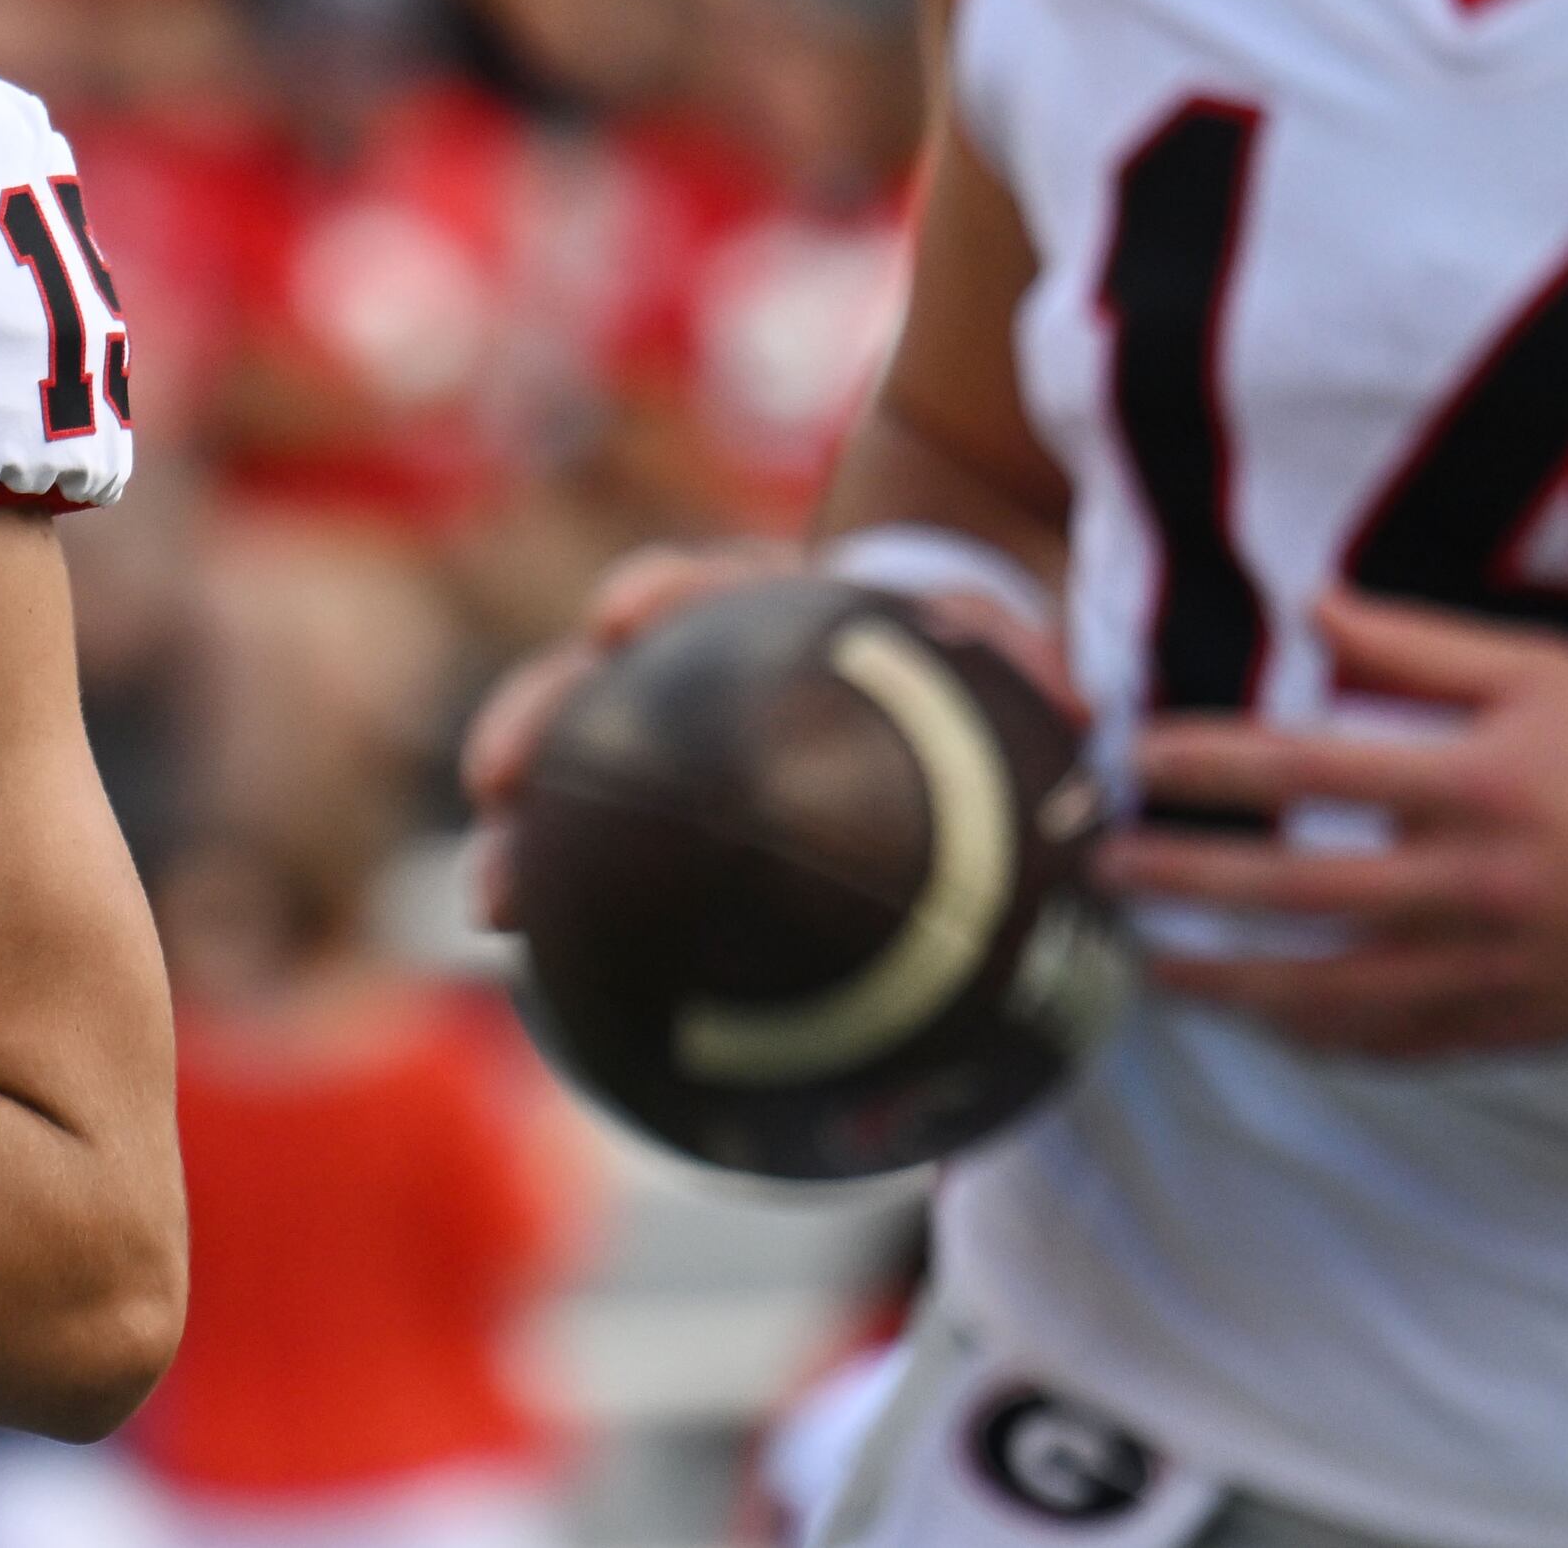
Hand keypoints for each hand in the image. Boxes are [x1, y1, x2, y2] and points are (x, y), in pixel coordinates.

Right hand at [460, 538, 1065, 927]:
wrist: (956, 732)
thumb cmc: (979, 687)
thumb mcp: (1006, 671)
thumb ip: (1021, 674)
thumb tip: (1073, 697)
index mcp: (776, 614)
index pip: (711, 587)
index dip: (662, 597)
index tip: (619, 618)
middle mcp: (700, 675)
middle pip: (597, 683)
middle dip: (539, 718)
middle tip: (497, 774)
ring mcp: (673, 750)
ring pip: (579, 781)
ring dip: (526, 837)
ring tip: (494, 907)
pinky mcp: (669, 827)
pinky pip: (605, 871)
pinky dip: (573, 913)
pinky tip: (552, 981)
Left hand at [1109, 590, 1567, 1056]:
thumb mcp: (1543, 672)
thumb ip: (1418, 646)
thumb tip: (1309, 610)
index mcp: (1477, 784)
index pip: (1311, 769)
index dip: (1211, 763)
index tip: (1136, 756)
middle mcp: (1475, 884)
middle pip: (1297, 891)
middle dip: (1188, 881)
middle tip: (1106, 870)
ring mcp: (1489, 969)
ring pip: (1330, 991)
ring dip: (1229, 981)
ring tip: (1151, 965)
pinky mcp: (1507, 1027)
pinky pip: (1390, 1045)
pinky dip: (1315, 1038)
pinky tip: (1260, 1020)